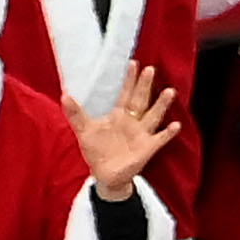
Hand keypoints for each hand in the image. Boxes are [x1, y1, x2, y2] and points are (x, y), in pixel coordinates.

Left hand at [74, 66, 177, 198]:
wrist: (106, 176)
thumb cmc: (96, 151)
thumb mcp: (83, 131)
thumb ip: (74, 114)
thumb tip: (64, 95)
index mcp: (118, 115)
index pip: (125, 93)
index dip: (129, 80)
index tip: (133, 63)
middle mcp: (132, 122)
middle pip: (140, 100)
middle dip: (145, 86)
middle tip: (151, 69)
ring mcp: (141, 134)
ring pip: (153, 116)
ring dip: (161, 105)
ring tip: (169, 91)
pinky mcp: (148, 148)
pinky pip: (160, 139)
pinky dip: (167, 133)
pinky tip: (175, 125)